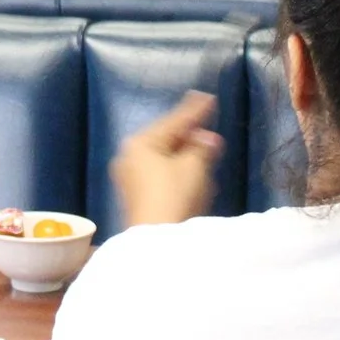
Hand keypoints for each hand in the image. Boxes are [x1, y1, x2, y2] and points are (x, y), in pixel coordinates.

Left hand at [112, 91, 221, 227]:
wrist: (157, 242)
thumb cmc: (175, 196)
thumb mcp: (194, 166)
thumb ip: (202, 147)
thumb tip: (207, 138)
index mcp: (139, 143)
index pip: (173, 121)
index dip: (194, 111)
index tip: (208, 97)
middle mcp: (129, 157)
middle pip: (166, 141)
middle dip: (191, 137)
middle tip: (210, 128)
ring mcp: (129, 178)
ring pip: (165, 160)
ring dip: (187, 157)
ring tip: (207, 151)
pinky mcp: (136, 198)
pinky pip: (161, 176)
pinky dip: (179, 173)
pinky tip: (195, 175)